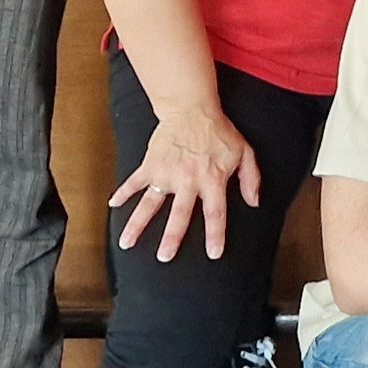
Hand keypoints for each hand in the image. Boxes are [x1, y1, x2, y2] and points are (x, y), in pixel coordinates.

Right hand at [109, 103, 259, 261]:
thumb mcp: (244, 152)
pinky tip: (113, 205)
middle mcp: (188, 180)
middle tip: (164, 257)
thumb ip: (251, 179)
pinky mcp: (151, 164)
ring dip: (137, 224)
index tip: (213, 253)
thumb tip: (254, 203)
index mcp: (212, 180)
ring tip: (126, 243)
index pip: (215, 213)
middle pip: (179, 215)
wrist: (192, 109)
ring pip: (150, 204)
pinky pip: (135, 181)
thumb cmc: (219, 132)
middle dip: (171, 238)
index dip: (215, 234)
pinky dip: (123, 192)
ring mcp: (166, 173)